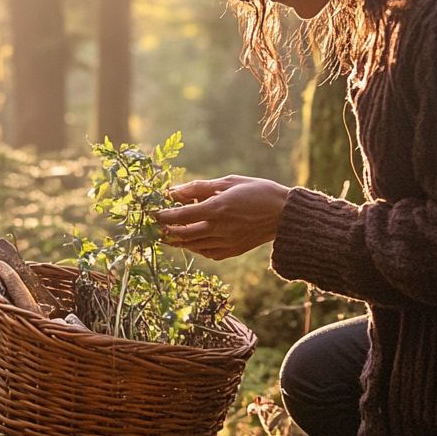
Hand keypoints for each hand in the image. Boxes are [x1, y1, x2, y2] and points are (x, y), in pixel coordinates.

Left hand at [154, 175, 289, 259]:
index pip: (180, 216)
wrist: (285, 215)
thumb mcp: (228, 182)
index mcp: (217, 209)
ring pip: (192, 245)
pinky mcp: (232, 251)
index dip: (162, 215)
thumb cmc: (258, 192)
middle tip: (154, 227)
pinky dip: (195, 247)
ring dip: (177, 240)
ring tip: (167, 234)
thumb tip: (174, 190)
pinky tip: (191, 240)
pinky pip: (206, 253)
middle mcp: (219, 228)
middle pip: (182, 234)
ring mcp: (226, 243)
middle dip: (165, 231)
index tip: (151, 213)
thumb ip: (199, 187)